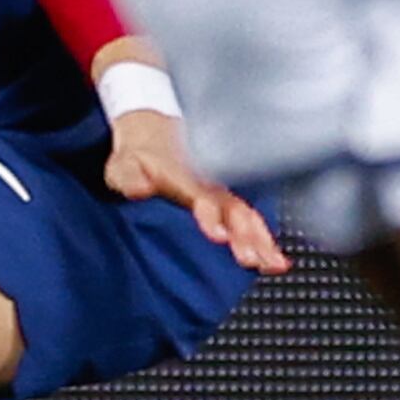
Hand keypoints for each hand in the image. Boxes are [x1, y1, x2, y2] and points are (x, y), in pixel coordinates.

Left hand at [104, 109, 287, 273]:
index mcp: (184, 177)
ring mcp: (220, 194)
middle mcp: (208, 185)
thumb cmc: (135, 158)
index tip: (219, 235)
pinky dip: (265, 240)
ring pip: (247, 217)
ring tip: (274, 264)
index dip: (211, 215)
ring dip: (261, 240)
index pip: (201, 196)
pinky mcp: (226, 203)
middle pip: (233, 211)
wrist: (149, 135)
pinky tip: (277, 262)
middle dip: (245, 235)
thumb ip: (128, 176)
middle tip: (252, 259)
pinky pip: (250, 221)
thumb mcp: (122, 164)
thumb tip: (138, 188)